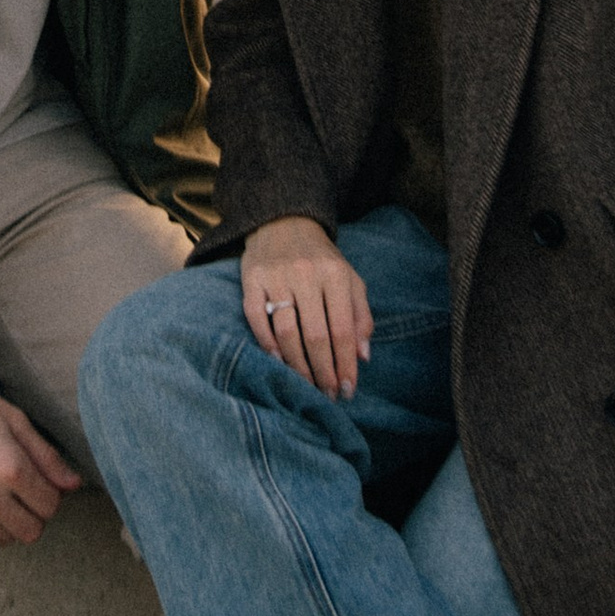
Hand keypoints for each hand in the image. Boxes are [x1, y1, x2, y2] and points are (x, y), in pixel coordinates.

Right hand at [0, 323, 82, 544]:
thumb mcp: (12, 419)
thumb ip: (46, 456)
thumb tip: (73, 484)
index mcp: (9, 467)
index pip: (50, 505)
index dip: (52, 492)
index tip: (42, 479)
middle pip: (32, 531)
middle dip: (36, 512)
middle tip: (26, 489)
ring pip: (6, 539)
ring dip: (11, 521)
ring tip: (2, 492)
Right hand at [241, 217, 372, 398]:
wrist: (284, 221)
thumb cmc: (322, 259)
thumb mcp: (349, 280)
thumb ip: (360, 316)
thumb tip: (363, 356)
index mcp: (335, 275)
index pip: (343, 329)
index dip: (346, 363)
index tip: (347, 390)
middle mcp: (306, 274)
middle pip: (316, 335)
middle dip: (323, 371)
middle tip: (327, 394)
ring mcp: (277, 276)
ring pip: (287, 331)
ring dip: (297, 365)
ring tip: (305, 384)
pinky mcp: (252, 279)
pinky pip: (257, 318)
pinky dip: (266, 343)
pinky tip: (278, 361)